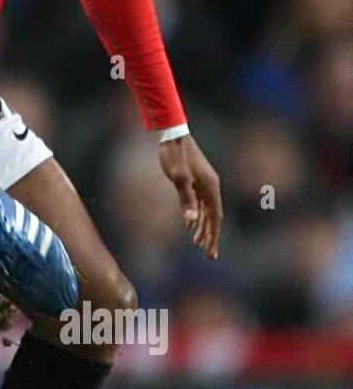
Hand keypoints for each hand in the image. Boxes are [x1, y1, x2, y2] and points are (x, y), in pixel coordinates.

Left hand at [158, 134, 222, 258]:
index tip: (211, 252)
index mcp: (211, 188)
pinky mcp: (196, 180)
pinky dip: (197, 215)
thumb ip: (185, 199)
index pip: (216, 218)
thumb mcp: (178, 177)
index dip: (214, 236)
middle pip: (214, 217)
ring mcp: (204, 183)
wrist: (172, 134)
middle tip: (208, 254)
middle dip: (211, 236)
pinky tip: (190, 224)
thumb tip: (190, 220)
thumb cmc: (175, 155)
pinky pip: (200, 203)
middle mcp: (212, 187)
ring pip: (207, 210)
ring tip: (197, 243)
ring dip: (203, 226)